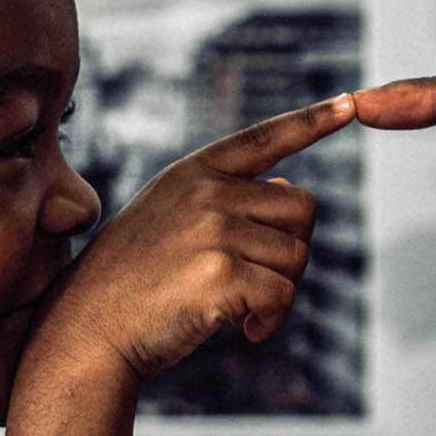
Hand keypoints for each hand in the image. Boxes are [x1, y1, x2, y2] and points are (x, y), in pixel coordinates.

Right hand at [31, 96, 353, 383]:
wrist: (87, 331)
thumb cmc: (131, 283)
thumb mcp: (170, 220)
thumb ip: (225, 199)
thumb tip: (290, 187)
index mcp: (194, 174)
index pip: (264, 138)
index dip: (310, 121)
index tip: (349, 104)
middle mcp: (207, 192)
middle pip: (303, 209)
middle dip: (292, 250)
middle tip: (258, 283)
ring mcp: (213, 230)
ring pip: (297, 257)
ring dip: (280, 292)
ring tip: (241, 311)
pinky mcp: (220, 274)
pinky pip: (283, 295)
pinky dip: (273, 320)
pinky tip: (245, 331)